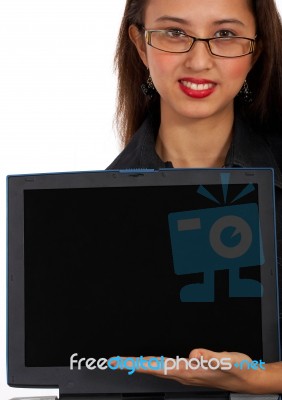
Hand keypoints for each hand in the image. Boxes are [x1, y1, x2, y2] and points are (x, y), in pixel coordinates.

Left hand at [122, 349, 264, 393]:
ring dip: (142, 365)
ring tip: (128, 362)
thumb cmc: (238, 370)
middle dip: (133, 365)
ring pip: (158, 369)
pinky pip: (167, 367)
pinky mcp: (191, 370)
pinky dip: (154, 364)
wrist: (248, 379)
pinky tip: (152, 362)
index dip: (138, 364)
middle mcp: (185, 374)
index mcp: (189, 371)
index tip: (122, 362)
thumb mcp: (227, 360)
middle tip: (116, 361)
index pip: (157, 367)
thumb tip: (193, 354)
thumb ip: (210, 356)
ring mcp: (187, 374)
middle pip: (153, 369)